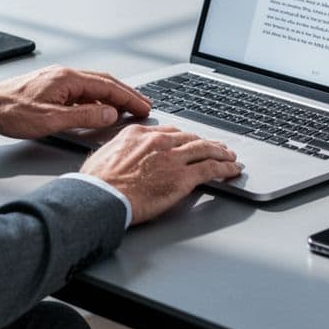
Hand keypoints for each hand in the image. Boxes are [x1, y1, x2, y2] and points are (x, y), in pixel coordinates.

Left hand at [0, 65, 150, 138]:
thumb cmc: (10, 112)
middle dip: (126, 94)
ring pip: (93, 87)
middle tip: (143, 106)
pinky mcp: (50, 88)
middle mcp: (64, 74)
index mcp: (67, 78)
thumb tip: (110, 114)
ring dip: (112, 97)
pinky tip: (99, 110)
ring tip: (126, 109)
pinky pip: (81, 92)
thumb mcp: (51, 120)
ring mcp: (57, 80)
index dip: (129, 97)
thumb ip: (84, 117)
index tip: (144, 106)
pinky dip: (96, 100)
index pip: (108, 86)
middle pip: (104, 82)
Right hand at [81, 125, 241, 224]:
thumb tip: (120, 157)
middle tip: (216, 147)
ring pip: (205, 150)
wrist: (100, 197)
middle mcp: (159, 142)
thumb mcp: (103, 156)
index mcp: (138, 134)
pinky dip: (225, 168)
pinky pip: (211, 168)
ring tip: (230, 156)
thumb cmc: (96, 184)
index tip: (190, 140)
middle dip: (206, 143)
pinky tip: (232, 169)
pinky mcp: (183, 177)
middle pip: (190, 138)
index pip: (169, 131)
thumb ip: (119, 151)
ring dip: (221, 152)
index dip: (184, 137)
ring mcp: (173, 158)